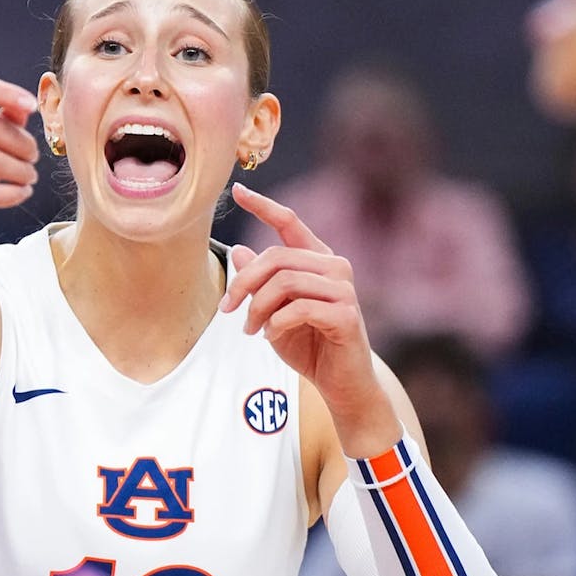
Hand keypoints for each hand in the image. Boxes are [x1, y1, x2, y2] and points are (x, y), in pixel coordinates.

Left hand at [219, 182, 378, 408]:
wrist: (341, 384)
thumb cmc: (309, 346)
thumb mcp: (273, 312)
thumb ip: (260, 283)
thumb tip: (238, 251)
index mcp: (318, 260)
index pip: (290, 222)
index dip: (263, 205)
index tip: (238, 190)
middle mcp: (335, 268)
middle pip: (276, 258)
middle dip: (243, 283)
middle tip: (228, 310)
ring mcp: (344, 290)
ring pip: (285, 282)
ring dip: (257, 308)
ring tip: (250, 329)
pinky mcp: (347, 315)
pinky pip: (299, 308)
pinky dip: (276, 323)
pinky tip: (270, 336)